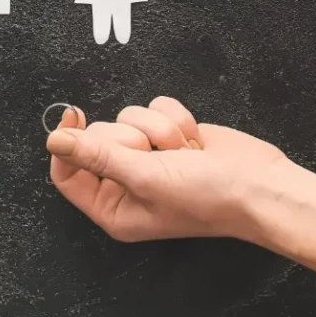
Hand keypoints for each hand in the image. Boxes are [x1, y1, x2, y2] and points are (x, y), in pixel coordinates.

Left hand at [46, 97, 288, 241]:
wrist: (260, 184)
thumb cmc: (207, 197)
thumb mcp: (144, 177)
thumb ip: (97, 155)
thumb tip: (55, 139)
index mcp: (112, 209)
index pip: (66, 174)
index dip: (66, 146)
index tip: (74, 117)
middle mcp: (124, 185)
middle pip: (96, 140)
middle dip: (130, 138)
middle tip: (156, 155)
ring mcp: (146, 159)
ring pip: (126, 118)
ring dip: (158, 129)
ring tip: (182, 152)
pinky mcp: (166, 136)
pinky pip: (152, 108)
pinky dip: (175, 118)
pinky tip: (193, 142)